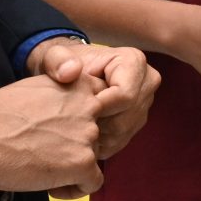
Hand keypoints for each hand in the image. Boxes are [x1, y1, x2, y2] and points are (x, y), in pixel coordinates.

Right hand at [0, 73, 104, 198]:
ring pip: (93, 157)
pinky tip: (52, 186)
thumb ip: (60, 97)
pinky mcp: (83, 162)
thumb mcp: (34, 90)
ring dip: (73, 166)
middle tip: (49, 152)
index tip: (62, 132)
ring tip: (45, 170)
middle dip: (75, 144)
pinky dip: (75, 189)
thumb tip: (64, 114)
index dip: (81, 121)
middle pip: (96, 132)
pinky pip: (93, 182)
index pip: (99, 104)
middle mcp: (89, 106)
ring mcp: (88, 135)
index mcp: (77, 84)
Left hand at [30, 40, 160, 158]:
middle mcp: (147, 82)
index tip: (75, 108)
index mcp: (134, 61)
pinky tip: (82, 134)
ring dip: (97, 135)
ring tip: (75, 125)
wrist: (68, 75)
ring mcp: (144, 104)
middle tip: (71, 118)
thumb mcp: (53, 57)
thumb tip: (69, 72)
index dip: (99, 107)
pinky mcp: (137, 121)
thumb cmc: (62, 65)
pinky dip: (99, 143)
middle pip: (126, 117)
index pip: (125, 95)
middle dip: (97, 122)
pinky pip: (120, 141)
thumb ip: (57, 61)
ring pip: (123, 132)